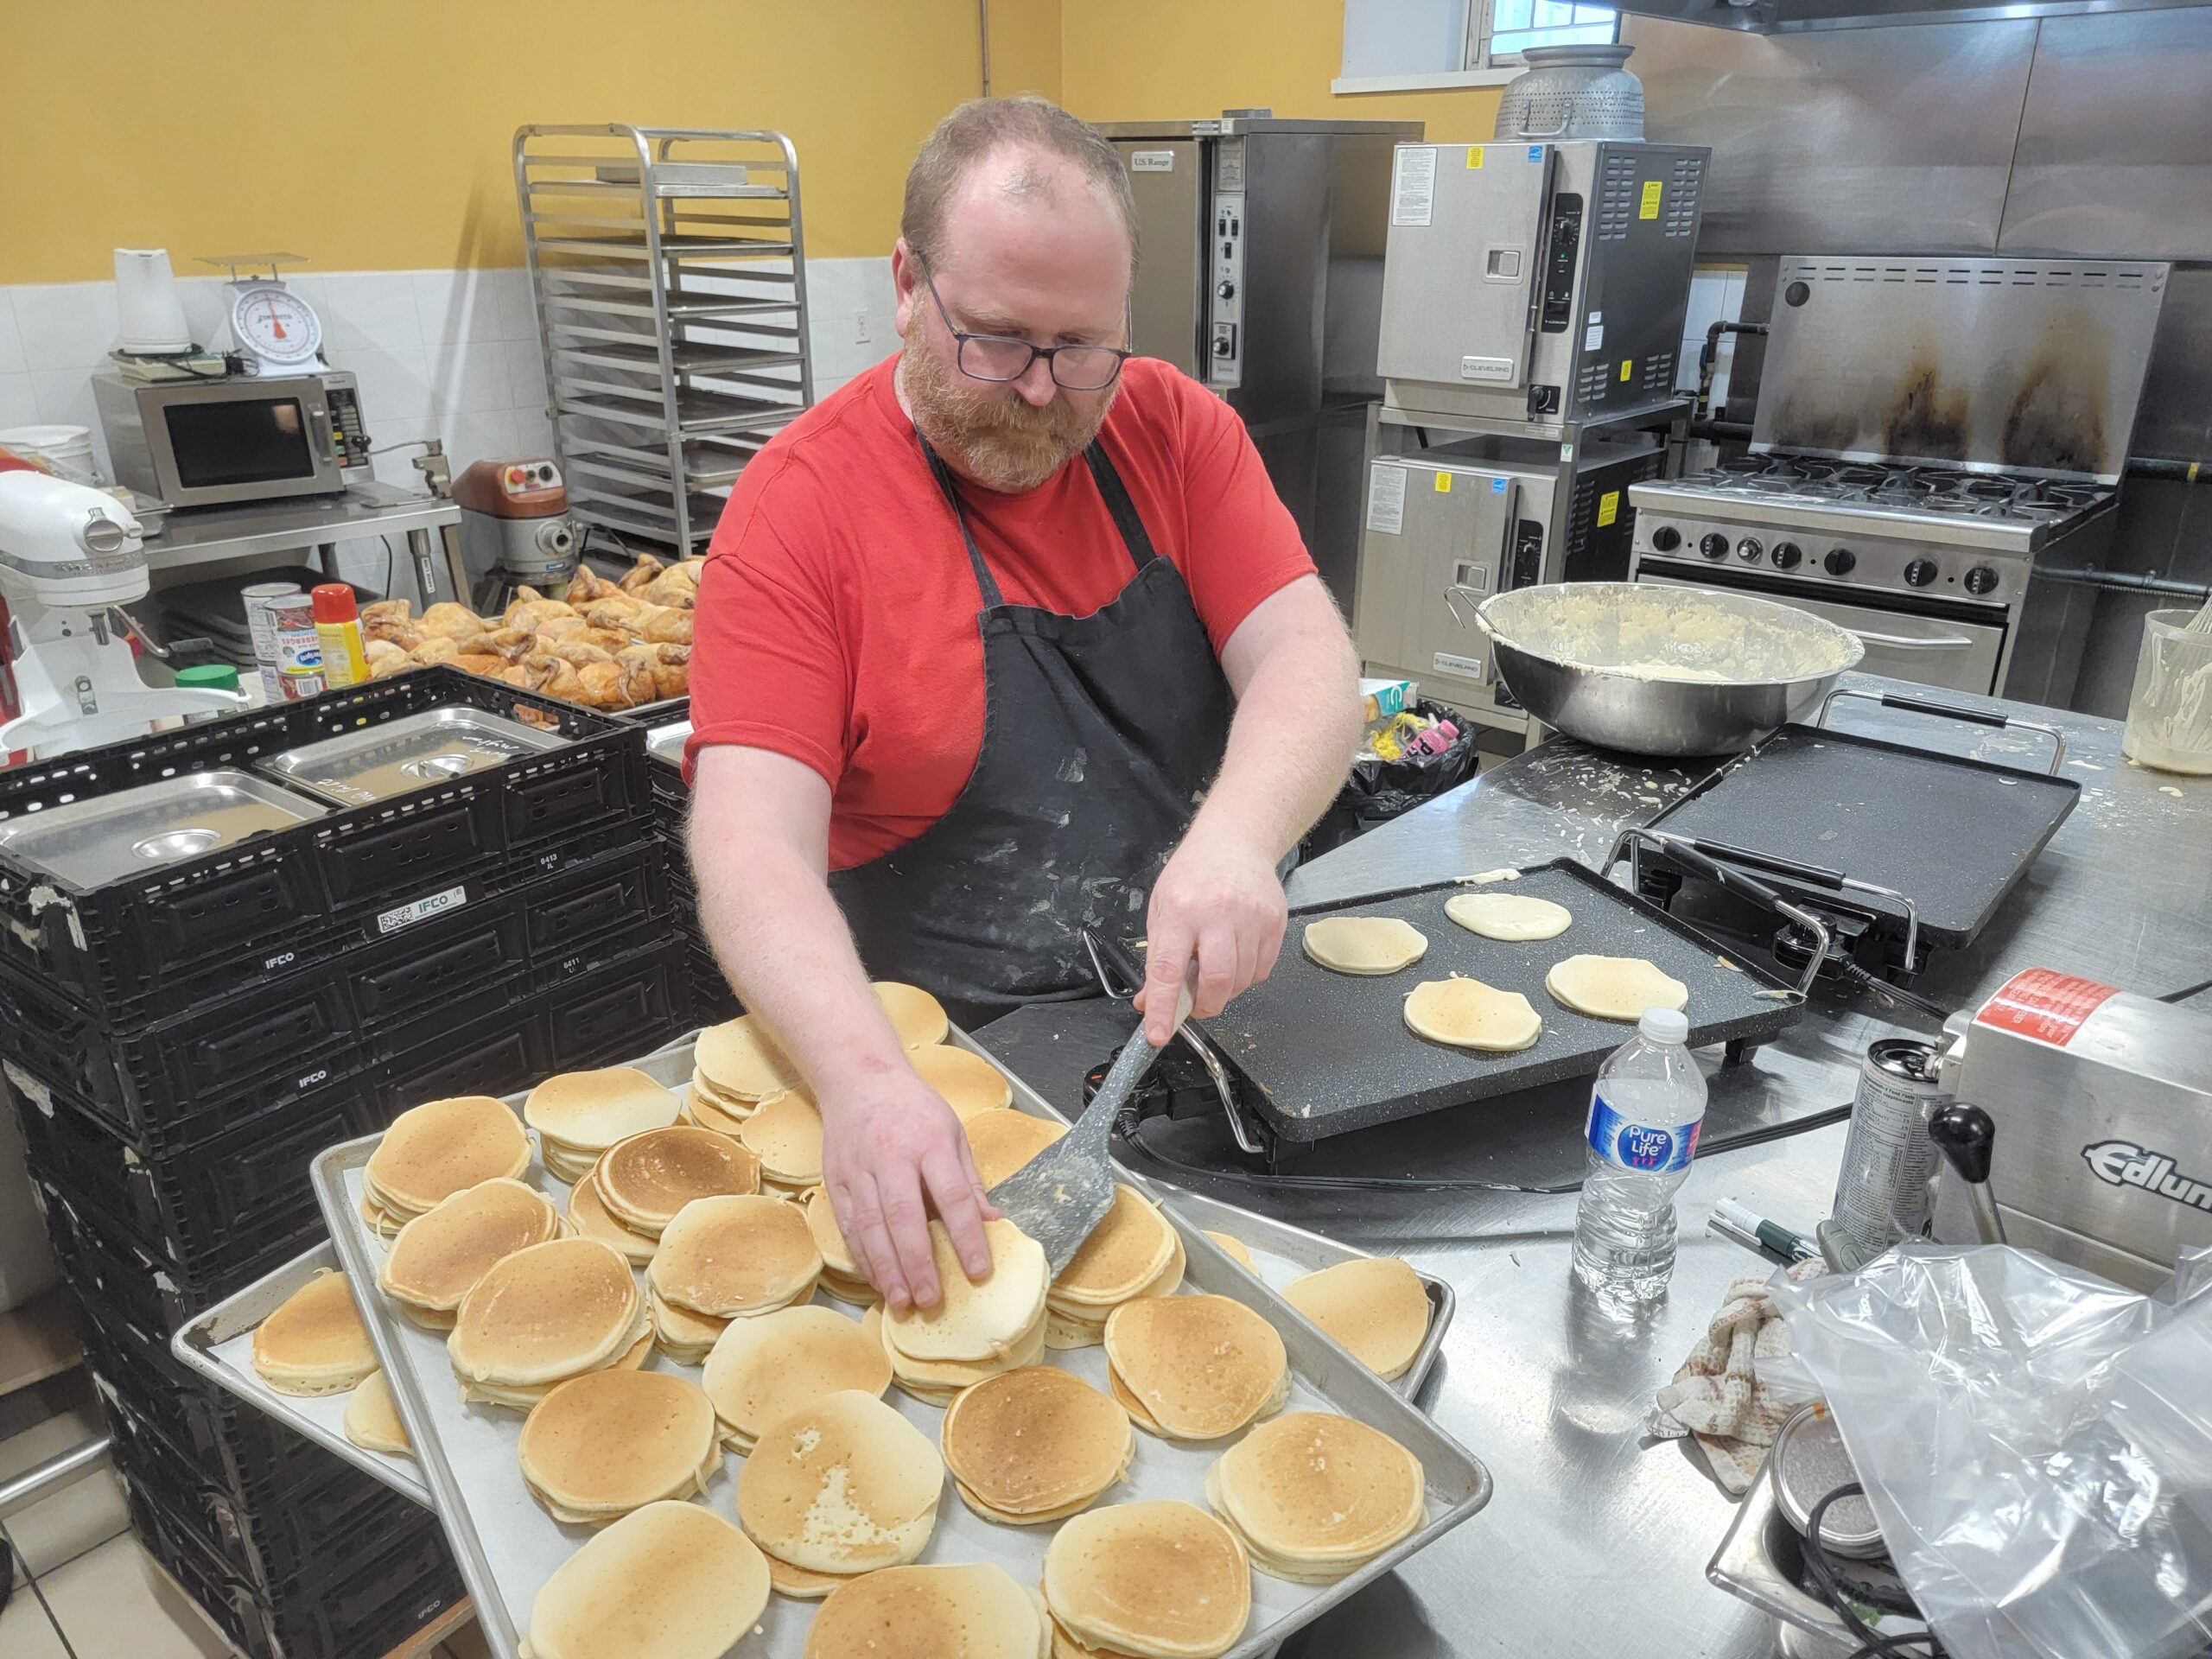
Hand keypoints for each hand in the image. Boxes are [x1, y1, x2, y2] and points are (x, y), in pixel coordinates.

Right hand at [818, 1066, 996, 1313]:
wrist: (859, 1079)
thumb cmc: (914, 1109)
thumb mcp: (952, 1133)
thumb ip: (969, 1182)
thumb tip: (993, 1223)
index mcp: (930, 1143)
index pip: (952, 1196)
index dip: (967, 1237)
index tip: (978, 1271)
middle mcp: (891, 1157)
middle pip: (903, 1216)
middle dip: (917, 1262)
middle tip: (931, 1299)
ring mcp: (859, 1170)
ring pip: (870, 1226)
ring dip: (886, 1268)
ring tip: (902, 1300)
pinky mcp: (836, 1181)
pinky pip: (849, 1226)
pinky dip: (863, 1257)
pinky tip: (877, 1279)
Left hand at [1135, 825, 1287, 1042]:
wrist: (1235, 841)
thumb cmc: (1193, 875)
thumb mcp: (1161, 909)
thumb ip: (1156, 959)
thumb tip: (1149, 1003)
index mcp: (1180, 911)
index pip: (1168, 969)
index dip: (1163, 1008)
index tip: (1158, 1035)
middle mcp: (1218, 913)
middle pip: (1217, 981)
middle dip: (1205, 1005)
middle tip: (1196, 1004)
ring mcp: (1251, 918)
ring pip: (1242, 981)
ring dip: (1225, 990)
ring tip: (1214, 967)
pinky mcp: (1274, 923)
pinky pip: (1262, 970)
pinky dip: (1246, 976)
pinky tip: (1236, 956)